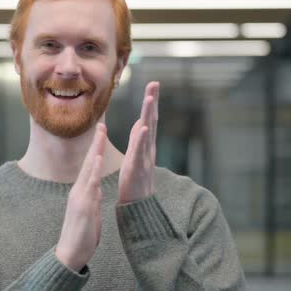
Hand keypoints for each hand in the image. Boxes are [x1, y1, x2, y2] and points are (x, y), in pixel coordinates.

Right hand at [55, 123, 105, 271]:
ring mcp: (79, 197)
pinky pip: (89, 185)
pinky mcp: (82, 206)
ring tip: (101, 135)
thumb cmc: (81, 234)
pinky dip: (92, 171)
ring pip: (88, 169)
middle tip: (101, 124)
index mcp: (82, 191)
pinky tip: (97, 160)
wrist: (70, 254)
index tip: (102, 133)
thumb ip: (92, 198)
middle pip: (88, 162)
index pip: (91, 165)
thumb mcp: (89, 211)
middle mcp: (79, 190)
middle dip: (96, 143)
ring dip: (94, 151)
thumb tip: (96, 188)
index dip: (97, 149)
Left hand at [118, 82, 159, 203]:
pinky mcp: (138, 168)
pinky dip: (142, 139)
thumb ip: (138, 140)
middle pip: (151, 121)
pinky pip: (140, 151)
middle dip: (152, 102)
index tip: (153, 84)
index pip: (148, 118)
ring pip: (147, 133)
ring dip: (148, 115)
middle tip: (154, 83)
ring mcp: (144, 157)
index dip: (151, 102)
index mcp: (145, 145)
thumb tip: (140, 123)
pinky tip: (143, 127)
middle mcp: (148, 148)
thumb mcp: (136, 156)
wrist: (137, 206)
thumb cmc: (135, 181)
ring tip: (149, 99)